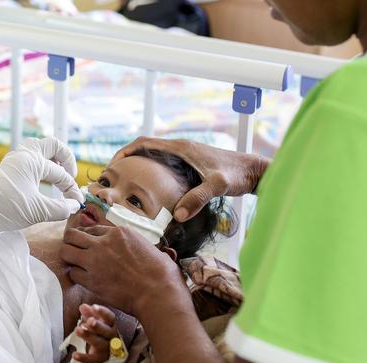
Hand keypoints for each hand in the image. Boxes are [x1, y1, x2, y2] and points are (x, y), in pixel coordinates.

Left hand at [0, 137, 83, 235]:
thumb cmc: (3, 207)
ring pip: (39, 148)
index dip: (72, 189)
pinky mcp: (8, 168)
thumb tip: (74, 206)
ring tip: (58, 173)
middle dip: (66, 159)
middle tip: (70, 175)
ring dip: (52, 158)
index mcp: (34, 162)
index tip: (76, 203)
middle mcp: (25, 155)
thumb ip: (60, 209)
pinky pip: (30, 157)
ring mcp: (15, 160)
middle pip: (53, 145)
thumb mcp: (37, 211)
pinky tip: (41, 179)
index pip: (61, 174)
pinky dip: (40, 165)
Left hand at [59, 225, 189, 315]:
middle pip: (72, 235)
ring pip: (66, 251)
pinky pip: (72, 273)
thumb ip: (129, 242)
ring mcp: (95, 260)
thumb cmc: (159, 271)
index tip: (88, 244)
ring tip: (76, 264)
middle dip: (71, 242)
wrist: (157, 291)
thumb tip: (126, 246)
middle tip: (75, 250)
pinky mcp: (91, 279)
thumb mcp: (145, 245)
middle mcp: (103, 242)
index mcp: (118, 232)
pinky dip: (76, 275)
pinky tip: (84, 278)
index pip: (92, 229)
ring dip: (69, 257)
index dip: (88, 237)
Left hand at [73, 304, 117, 362]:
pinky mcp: (99, 359)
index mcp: (111, 325)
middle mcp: (111, 337)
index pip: (110, 317)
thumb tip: (83, 306)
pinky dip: (83, 357)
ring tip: (77, 330)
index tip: (94, 307)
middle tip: (89, 321)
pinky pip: (92, 359)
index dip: (103, 312)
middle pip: (106, 331)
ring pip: (99, 343)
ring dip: (88, 336)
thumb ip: (89, 314)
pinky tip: (74, 354)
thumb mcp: (95, 321)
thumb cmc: (99, 332)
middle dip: (98, 326)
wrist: (103, 351)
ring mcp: (106, 348)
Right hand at [111, 137, 269, 221]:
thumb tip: (176, 216)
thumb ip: (197, 199)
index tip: (112, 164)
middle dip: (127, 159)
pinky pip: (165, 165)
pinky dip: (153, 172)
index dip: (125, 151)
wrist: (253, 171)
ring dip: (139, 165)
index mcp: (181, 148)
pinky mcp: (191, 165)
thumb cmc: (237, 175)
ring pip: (155, 157)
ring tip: (126, 183)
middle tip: (114, 177)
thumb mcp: (217, 186)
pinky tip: (151, 190)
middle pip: (145, 149)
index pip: (145, 143)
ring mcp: (186, 156)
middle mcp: (181, 149)